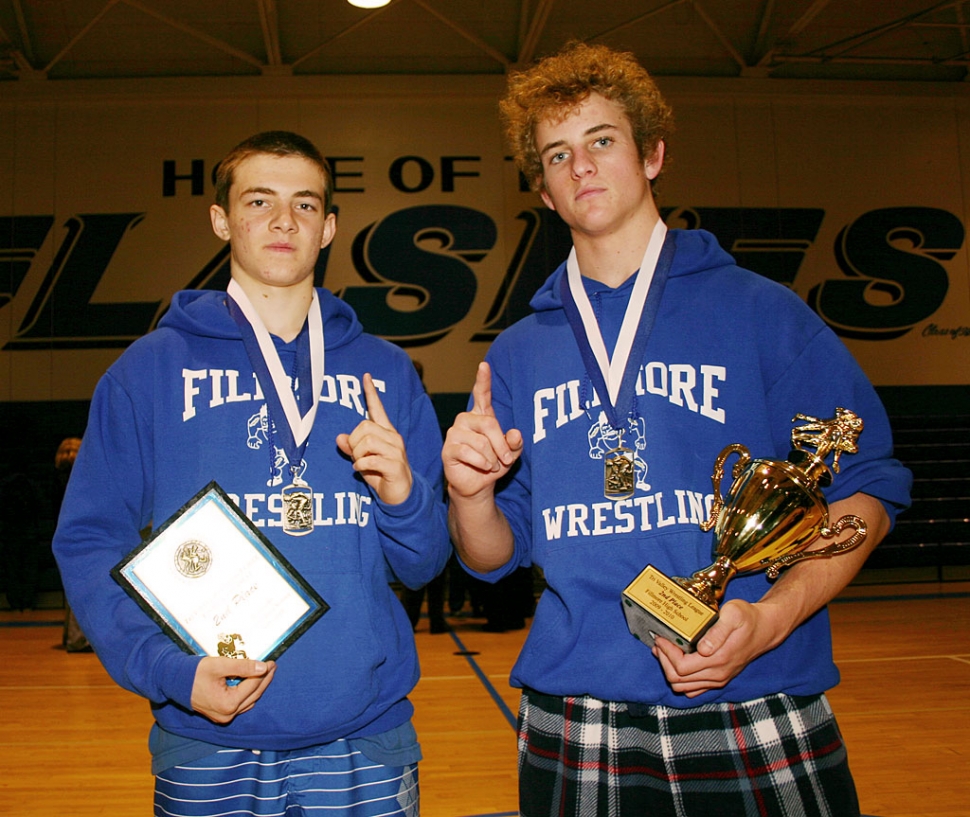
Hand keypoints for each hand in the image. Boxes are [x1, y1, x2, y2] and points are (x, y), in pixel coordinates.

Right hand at [190, 656, 275, 723]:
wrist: (175, 682)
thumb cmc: (195, 672)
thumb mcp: (220, 665)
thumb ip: (243, 667)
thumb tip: (263, 667)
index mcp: (228, 703)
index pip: (253, 685)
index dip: (264, 672)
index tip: (272, 661)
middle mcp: (227, 714)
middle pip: (254, 694)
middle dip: (265, 679)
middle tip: (272, 666)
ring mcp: (224, 717)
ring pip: (249, 700)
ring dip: (258, 686)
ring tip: (266, 672)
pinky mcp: (221, 715)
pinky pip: (241, 704)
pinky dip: (249, 693)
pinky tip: (252, 682)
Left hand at [336, 373, 412, 504]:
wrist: (401, 495)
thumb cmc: (381, 474)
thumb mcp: (362, 459)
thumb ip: (351, 448)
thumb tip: (339, 438)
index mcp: (386, 432)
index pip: (378, 408)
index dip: (371, 393)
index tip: (366, 376)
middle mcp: (393, 438)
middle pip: (365, 427)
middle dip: (354, 442)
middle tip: (357, 456)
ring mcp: (396, 451)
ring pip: (367, 442)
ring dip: (357, 455)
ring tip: (361, 464)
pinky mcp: (395, 466)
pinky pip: (371, 459)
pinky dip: (361, 465)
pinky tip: (361, 470)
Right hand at [443, 362, 522, 499]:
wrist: (477, 485)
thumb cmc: (494, 465)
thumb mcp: (510, 454)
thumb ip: (515, 444)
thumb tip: (516, 434)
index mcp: (481, 416)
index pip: (482, 394)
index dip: (483, 380)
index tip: (484, 365)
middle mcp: (466, 420)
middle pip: (488, 424)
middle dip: (501, 445)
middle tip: (507, 459)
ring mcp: (455, 433)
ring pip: (480, 441)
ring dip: (491, 457)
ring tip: (492, 465)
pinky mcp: (448, 449)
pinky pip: (468, 452)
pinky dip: (481, 462)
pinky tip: (482, 467)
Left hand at [651, 599, 782, 697]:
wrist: (765, 629)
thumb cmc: (748, 619)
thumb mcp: (734, 615)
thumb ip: (717, 631)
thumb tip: (703, 648)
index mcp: (719, 659)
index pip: (681, 667)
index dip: (666, 653)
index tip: (660, 637)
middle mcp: (717, 674)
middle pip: (678, 679)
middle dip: (663, 660)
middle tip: (659, 642)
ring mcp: (718, 679)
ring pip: (683, 686)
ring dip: (669, 669)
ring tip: (664, 650)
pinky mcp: (719, 679)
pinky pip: (693, 689)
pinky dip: (680, 678)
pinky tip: (677, 660)